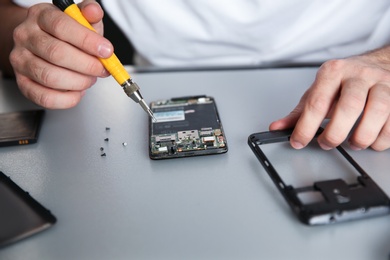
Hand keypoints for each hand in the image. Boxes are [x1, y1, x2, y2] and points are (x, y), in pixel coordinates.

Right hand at [9, 1, 112, 108]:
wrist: (42, 44)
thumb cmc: (65, 33)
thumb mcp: (79, 19)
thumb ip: (89, 14)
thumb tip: (94, 11)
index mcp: (40, 16)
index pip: (61, 26)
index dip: (87, 41)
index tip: (106, 51)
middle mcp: (26, 36)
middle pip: (57, 54)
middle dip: (87, 65)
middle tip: (102, 69)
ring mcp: (21, 61)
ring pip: (51, 77)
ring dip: (79, 82)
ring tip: (90, 79)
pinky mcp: (23, 83)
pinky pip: (45, 97)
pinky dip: (68, 98)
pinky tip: (78, 91)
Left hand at [270, 51, 389, 150]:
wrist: (379, 64)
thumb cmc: (344, 81)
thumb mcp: (318, 91)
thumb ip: (300, 111)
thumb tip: (277, 127)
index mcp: (333, 72)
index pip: (317, 102)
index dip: (305, 127)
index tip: (298, 142)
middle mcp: (359, 74)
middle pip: (349, 106)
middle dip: (335, 133)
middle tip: (327, 143)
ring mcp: (382, 82)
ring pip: (379, 111)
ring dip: (363, 136)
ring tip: (353, 143)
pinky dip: (383, 137)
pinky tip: (373, 140)